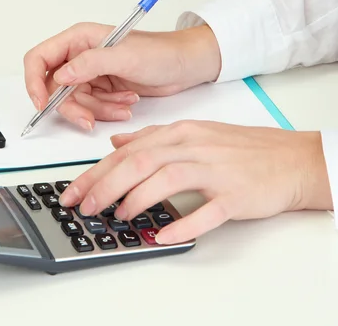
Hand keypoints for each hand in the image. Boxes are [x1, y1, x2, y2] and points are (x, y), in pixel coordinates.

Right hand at [24, 23, 219, 129]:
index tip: (43, 104)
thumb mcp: (125, 56)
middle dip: (72, 106)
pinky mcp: (102, 89)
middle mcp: (80, 56)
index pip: (40, 58)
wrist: (185, 65)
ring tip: (122, 106)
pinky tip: (126, 104)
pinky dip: (107, 111)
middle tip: (88, 119)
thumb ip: (91, 63)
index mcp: (79, 39)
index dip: (34, 82)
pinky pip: (92, 108)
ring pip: (75, 102)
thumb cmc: (160, 52)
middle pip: (55, 88)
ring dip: (96, 110)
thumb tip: (61, 76)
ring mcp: (91, 74)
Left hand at [58, 120, 331, 242]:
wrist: (290, 159)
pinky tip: (162, 234)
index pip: (130, 150)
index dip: (98, 171)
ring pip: (166, 179)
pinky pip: (206, 210)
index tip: (75, 190)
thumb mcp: (194, 133)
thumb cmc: (242, 149)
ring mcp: (215, 169)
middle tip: (84, 206)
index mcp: (181, 132)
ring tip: (117, 216)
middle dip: (105, 185)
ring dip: (136, 199)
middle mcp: (194, 146)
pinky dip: (182, 222)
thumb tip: (116, 143)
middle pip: (141, 161)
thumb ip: (153, 138)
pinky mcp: (235, 194)